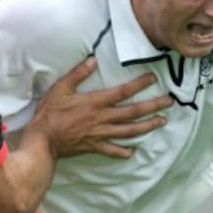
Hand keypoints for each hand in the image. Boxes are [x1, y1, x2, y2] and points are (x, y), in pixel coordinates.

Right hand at [26, 56, 172, 157]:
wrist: (43, 141)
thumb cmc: (50, 113)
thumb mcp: (60, 88)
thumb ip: (78, 74)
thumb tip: (93, 60)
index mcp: (96, 102)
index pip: (123, 91)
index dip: (140, 84)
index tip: (153, 78)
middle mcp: (103, 118)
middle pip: (134, 112)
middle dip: (154, 106)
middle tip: (170, 102)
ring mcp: (101, 134)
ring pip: (130, 131)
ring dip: (148, 126)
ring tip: (162, 121)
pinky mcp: (95, 147)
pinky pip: (114, 150)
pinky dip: (124, 151)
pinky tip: (133, 151)